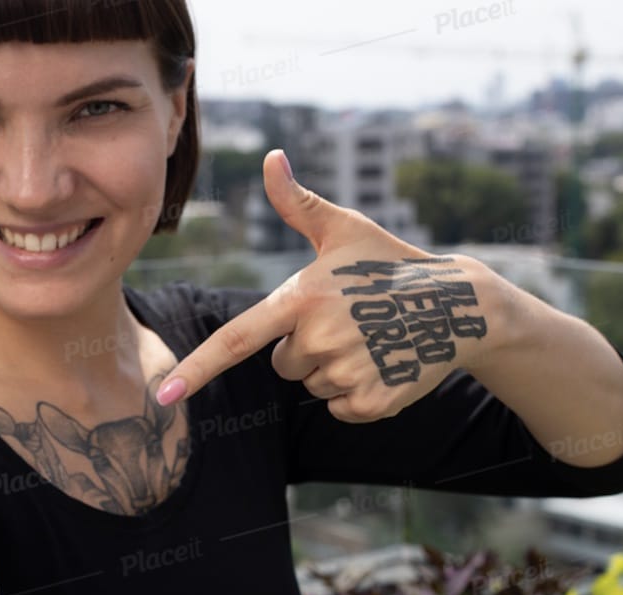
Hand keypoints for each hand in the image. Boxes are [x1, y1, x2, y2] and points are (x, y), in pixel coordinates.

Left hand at [156, 150, 499, 422]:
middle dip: (306, 348)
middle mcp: (320, 338)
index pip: (237, 339)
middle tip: (348, 322)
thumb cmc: (388, 262)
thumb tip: (270, 158)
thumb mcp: (343, 228)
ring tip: (370, 338)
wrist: (458, 304)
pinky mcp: (375, 402)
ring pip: (313, 386)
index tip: (164, 396)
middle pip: (283, 365)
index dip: (197, 368)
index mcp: (302, 298)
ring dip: (334, 369)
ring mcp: (349, 372)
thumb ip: (297, 202)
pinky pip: (340, 408)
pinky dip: (358, 393)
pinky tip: (384, 361)